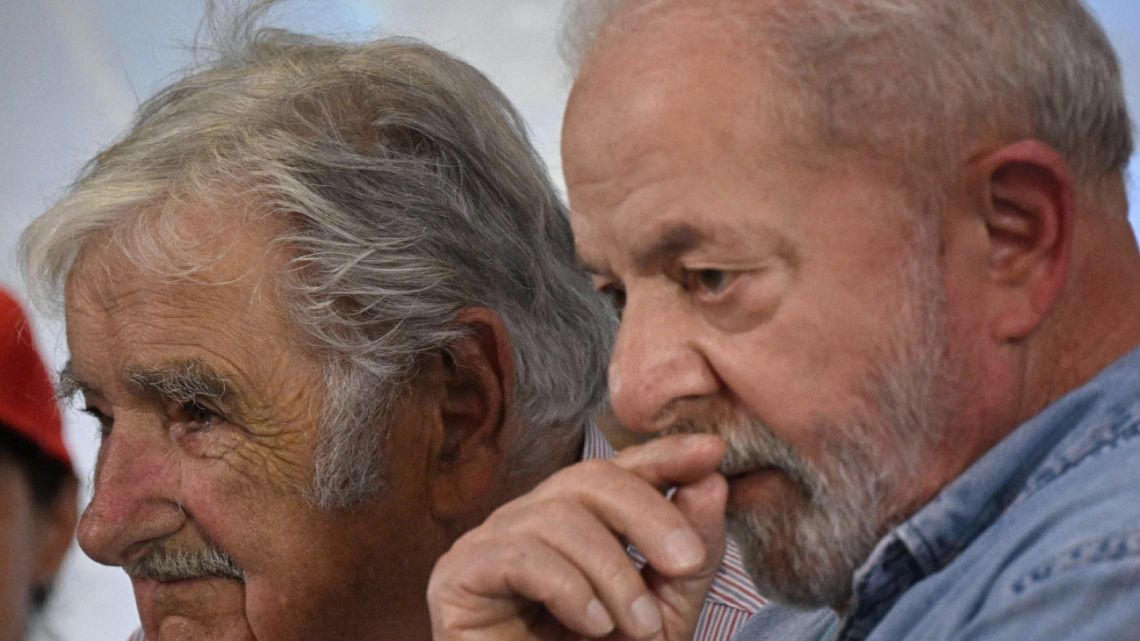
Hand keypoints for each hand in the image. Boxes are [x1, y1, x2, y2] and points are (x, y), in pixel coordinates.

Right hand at [427, 433, 727, 640]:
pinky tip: (593, 624)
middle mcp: (528, 521)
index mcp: (575, 523)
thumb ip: (690, 556)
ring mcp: (488, 543)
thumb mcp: (663, 615)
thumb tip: (712, 483)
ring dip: (613, 573)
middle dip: (648, 515)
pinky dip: (569, 588)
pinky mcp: (458, 576)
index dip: (662, 454)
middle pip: (589, 479)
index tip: (711, 452)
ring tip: (637, 627)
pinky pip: (520, 556)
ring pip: (559, 518)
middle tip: (686, 563)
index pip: (617, 469)